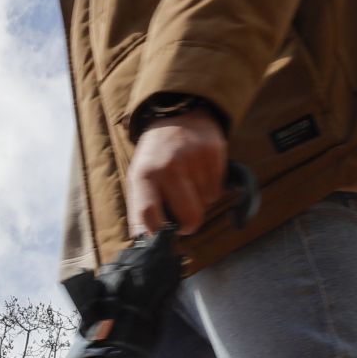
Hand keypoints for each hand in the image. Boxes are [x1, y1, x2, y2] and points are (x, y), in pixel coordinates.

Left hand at [126, 109, 225, 236]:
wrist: (178, 115)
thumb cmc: (155, 157)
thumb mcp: (139, 179)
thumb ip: (140, 210)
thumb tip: (144, 241)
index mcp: (144, 174)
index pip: (150, 214)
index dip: (158, 233)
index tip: (163, 236)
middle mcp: (169, 166)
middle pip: (189, 217)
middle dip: (188, 225)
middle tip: (182, 219)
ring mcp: (194, 159)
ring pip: (206, 204)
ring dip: (199, 202)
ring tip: (188, 184)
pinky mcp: (215, 153)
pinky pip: (217, 190)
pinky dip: (210, 189)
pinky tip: (200, 175)